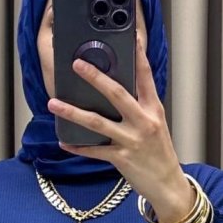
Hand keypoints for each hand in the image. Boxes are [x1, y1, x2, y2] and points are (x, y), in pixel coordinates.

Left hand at [46, 37, 192, 222]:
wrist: (168, 185)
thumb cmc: (159, 154)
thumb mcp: (155, 125)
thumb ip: (139, 108)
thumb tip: (115, 91)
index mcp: (153, 110)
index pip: (145, 77)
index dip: (139, 55)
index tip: (132, 37)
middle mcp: (143, 122)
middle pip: (117, 94)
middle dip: (95, 77)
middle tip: (77, 64)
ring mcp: (131, 140)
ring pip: (97, 122)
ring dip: (72, 112)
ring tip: (54, 103)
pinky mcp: (121, 158)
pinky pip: (94, 151)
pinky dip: (78, 146)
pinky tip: (64, 141)